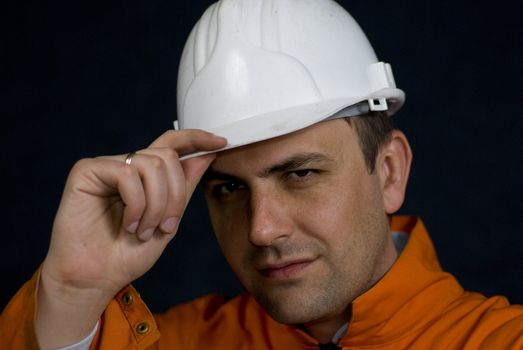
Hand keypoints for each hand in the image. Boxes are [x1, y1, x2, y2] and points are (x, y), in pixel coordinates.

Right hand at [36, 129, 225, 348]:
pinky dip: (136, 204)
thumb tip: (206, 155)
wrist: (95, 279)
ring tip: (144, 231)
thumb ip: (183, 188)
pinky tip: (129, 225)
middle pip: (167, 157)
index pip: (172, 145)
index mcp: (146, 176)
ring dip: (156, 204)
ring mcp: (106, 166)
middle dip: (175, 195)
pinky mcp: (86, 171)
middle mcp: (127, 166)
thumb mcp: (168, 221)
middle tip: (166, 226)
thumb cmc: (128, 254)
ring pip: (151, 165)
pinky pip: (127, 174)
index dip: (197, 138)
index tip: (221, 142)